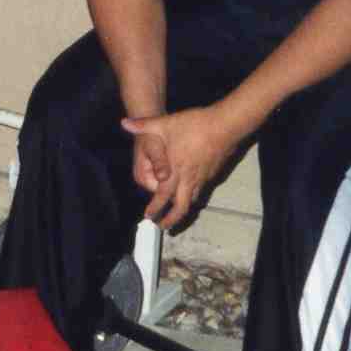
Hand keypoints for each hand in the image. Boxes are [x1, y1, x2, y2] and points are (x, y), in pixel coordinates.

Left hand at [120, 105, 238, 228]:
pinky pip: (201, 191)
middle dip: (172, 220)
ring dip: (183, 210)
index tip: (149, 217)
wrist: (226, 125)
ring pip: (192, 200)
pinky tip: (191, 194)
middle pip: (181, 207)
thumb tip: (124, 123)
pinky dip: (194, 197)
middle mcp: (189, 178)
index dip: (155, 208)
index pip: (162, 195)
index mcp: (175, 170)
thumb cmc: (195, 125)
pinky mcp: (213, 173)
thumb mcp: (165, 123)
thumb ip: (144, 125)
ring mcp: (203, 177)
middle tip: (164, 227)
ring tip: (176, 215)